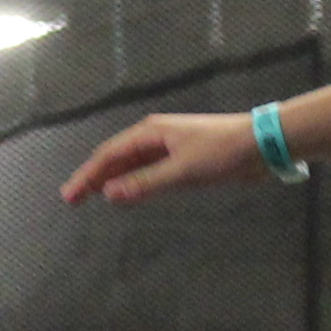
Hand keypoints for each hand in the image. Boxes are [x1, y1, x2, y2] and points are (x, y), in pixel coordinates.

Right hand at [63, 110, 269, 205]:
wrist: (261, 144)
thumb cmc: (221, 153)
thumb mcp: (182, 171)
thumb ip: (145, 183)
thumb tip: (109, 194)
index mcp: (150, 132)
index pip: (109, 155)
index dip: (87, 176)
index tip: (69, 196)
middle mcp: (155, 136)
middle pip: (116, 157)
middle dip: (93, 177)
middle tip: (73, 199)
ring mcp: (169, 146)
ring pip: (132, 164)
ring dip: (113, 179)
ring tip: (93, 196)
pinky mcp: (183, 158)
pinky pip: (149, 169)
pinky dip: (134, 181)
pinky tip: (128, 192)